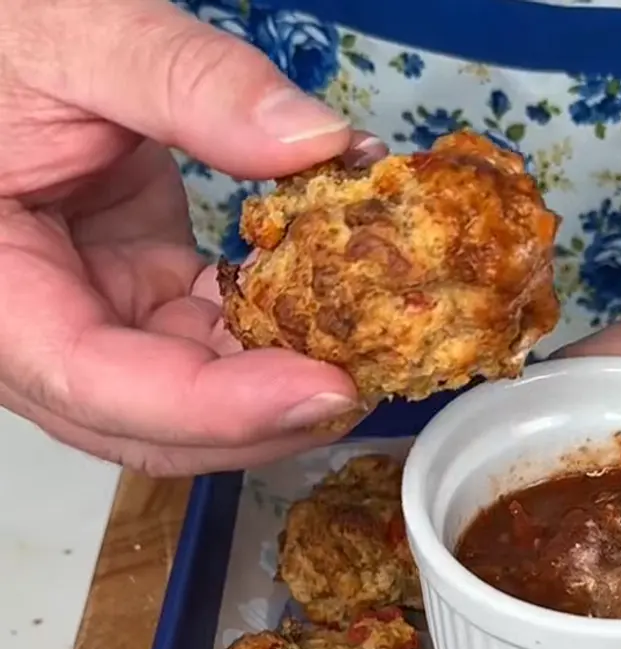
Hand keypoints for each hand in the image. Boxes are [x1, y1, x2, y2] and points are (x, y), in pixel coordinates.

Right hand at [0, 0, 381, 473]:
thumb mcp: (76, 35)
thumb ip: (188, 83)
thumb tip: (316, 144)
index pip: (97, 384)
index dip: (216, 405)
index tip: (322, 389)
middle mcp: (38, 330)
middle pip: (154, 424)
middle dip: (265, 420)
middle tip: (366, 383)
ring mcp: (97, 316)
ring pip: (194, 397)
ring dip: (281, 386)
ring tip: (367, 350)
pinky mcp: (142, 295)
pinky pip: (214, 342)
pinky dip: (277, 335)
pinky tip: (335, 309)